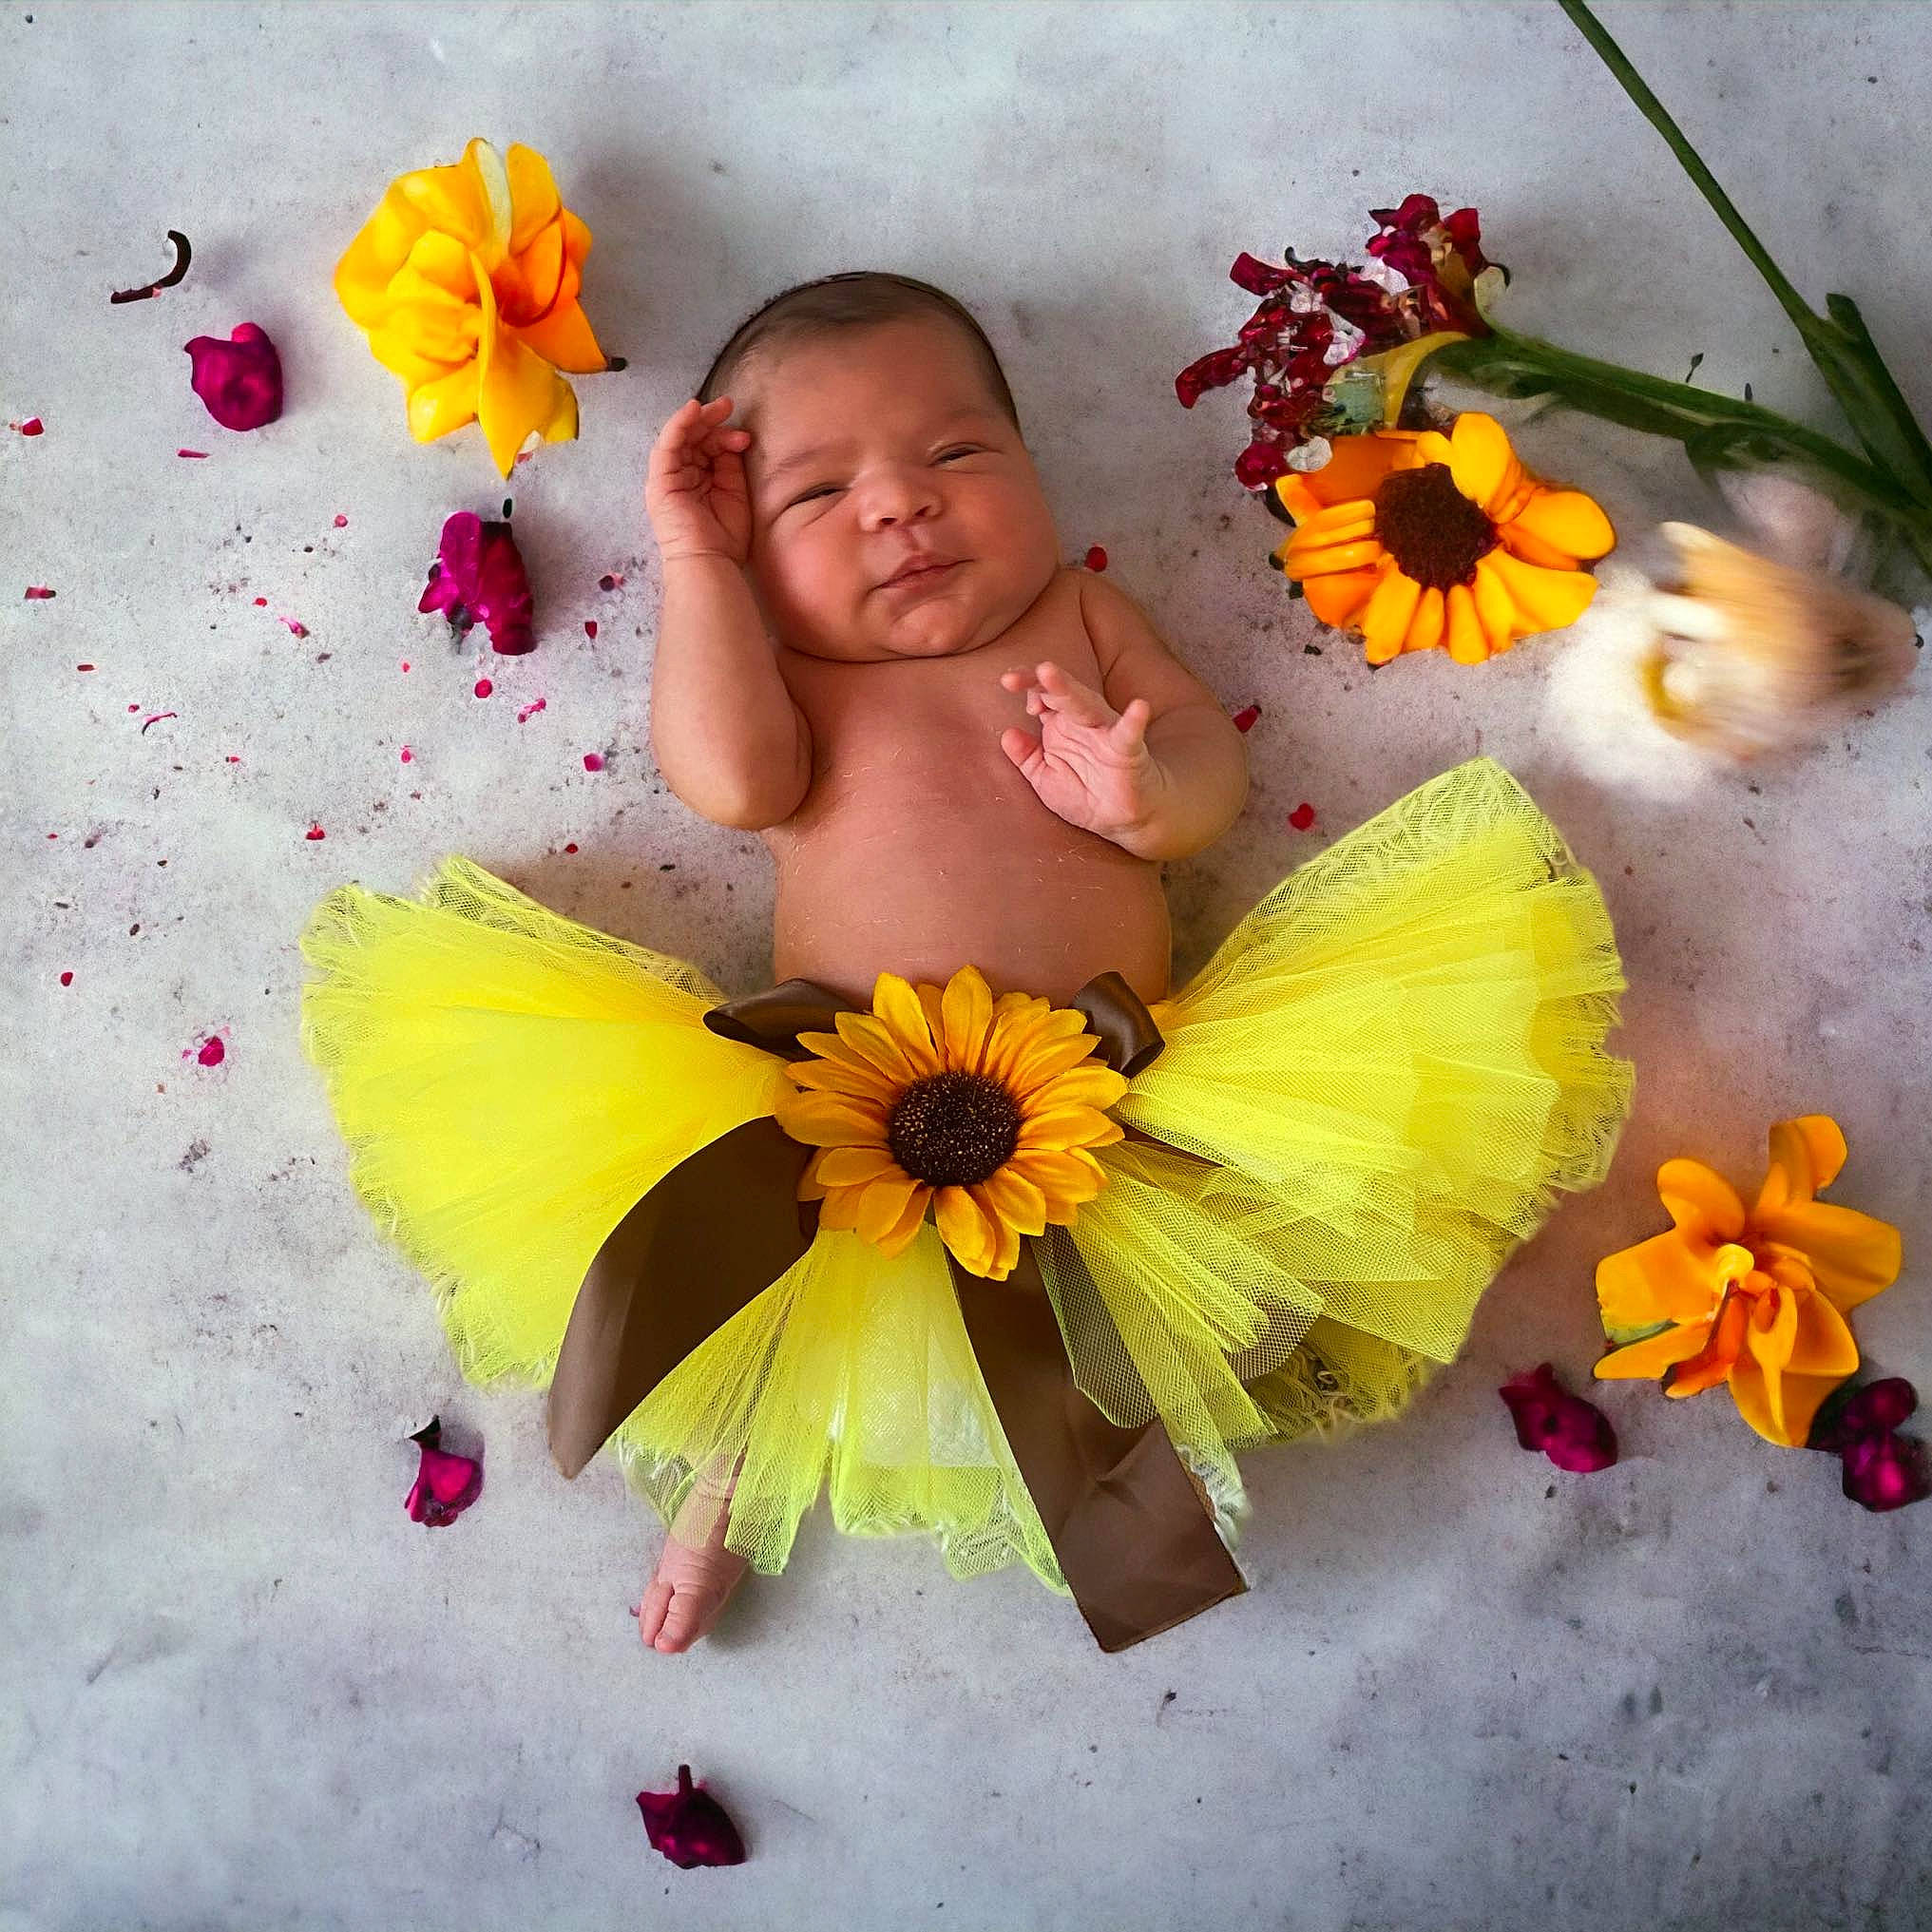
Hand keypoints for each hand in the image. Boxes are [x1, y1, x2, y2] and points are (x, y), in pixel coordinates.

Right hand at [645, 397, 752, 564]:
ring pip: (680, 438)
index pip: (706, 449)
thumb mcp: (734, 492)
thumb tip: (733, 440)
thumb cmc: (724, 537)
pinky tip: (693, 409)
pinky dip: (679, 424)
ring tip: (720, 407)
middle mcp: (680, 478)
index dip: (724, 436)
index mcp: (697, 482)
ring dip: (699, 418)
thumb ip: (730, 465)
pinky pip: (667, 445)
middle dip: (711, 420)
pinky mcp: (660, 480)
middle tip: (729, 406)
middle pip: (693, 439)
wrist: (709, 561)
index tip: (745, 436)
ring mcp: (668, 478)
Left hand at [998, 660, 1165, 847]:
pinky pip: (1130, 734)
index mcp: (1061, 724)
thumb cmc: (1084, 794)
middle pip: (1061, 693)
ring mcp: (1105, 733)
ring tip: (1048, 671)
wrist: (1120, 821)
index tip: (1007, 684)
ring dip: (1067, 689)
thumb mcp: (1044, 779)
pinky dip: (1134, 720)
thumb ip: (1026, 757)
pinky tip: (1139, 707)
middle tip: (1013, 676)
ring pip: (1086, 705)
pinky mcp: (1127, 751)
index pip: (1042, 694)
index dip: (1027, 686)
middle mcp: (1082, 722)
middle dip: (1040, 680)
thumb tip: (1007, 734)